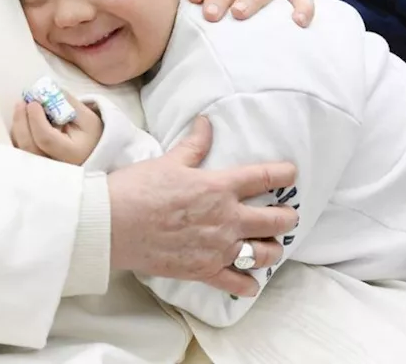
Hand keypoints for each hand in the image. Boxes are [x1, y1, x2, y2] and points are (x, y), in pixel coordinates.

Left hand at [10, 94, 103, 165]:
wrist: (91, 151)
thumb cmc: (90, 134)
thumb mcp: (86, 116)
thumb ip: (67, 102)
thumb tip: (46, 89)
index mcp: (70, 153)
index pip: (46, 139)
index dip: (36, 119)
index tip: (34, 102)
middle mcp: (54, 165)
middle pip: (29, 146)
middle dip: (21, 121)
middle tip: (22, 102)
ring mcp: (42, 169)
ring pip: (21, 149)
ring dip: (17, 126)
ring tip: (22, 108)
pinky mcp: (34, 166)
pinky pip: (20, 151)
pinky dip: (17, 134)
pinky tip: (23, 120)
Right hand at [107, 117, 298, 296]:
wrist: (114, 224)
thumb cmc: (139, 188)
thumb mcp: (169, 161)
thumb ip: (194, 145)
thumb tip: (206, 122)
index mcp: (219, 187)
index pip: (263, 177)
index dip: (283, 174)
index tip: (292, 174)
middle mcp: (227, 218)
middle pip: (275, 221)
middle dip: (286, 217)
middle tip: (286, 216)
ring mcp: (219, 248)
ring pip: (265, 254)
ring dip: (273, 249)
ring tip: (271, 246)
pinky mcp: (205, 270)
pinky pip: (238, 283)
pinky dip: (249, 284)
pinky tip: (252, 282)